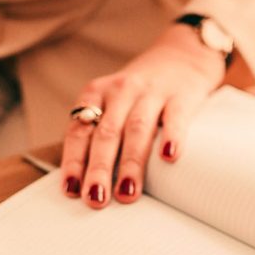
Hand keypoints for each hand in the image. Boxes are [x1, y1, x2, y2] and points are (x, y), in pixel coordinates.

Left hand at [60, 23, 227, 207]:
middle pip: (106, 134)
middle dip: (99, 169)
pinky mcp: (181, 95)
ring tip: (127, 194)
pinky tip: (169, 157)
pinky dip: (171, 136)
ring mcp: (152, 92)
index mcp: (97, 94)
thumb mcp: (113, 103)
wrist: (183, 55)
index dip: (74, 161)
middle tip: (96, 199)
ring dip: (130, 164)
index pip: (79, 131)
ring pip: (137, 129)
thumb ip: (99, 133)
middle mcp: (121, 91)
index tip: (71, 190)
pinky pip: (175, 116)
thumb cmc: (141, 92)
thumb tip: (86, 184)